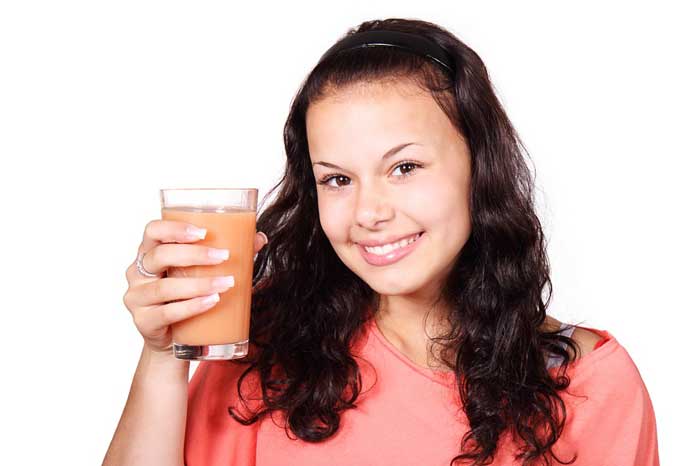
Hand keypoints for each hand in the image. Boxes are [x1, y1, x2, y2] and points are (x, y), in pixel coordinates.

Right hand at [122, 219, 267, 353]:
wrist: (174, 339)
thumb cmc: (187, 296)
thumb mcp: (203, 272)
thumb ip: (227, 252)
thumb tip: (259, 238)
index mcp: (149, 252)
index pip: (152, 231)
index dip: (174, 228)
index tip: (203, 232)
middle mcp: (137, 272)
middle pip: (159, 256)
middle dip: (194, 254)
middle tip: (223, 256)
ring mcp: (137, 298)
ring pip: (164, 287)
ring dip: (199, 284)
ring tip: (226, 283)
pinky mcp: (144, 322)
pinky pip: (167, 313)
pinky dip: (192, 306)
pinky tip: (211, 301)